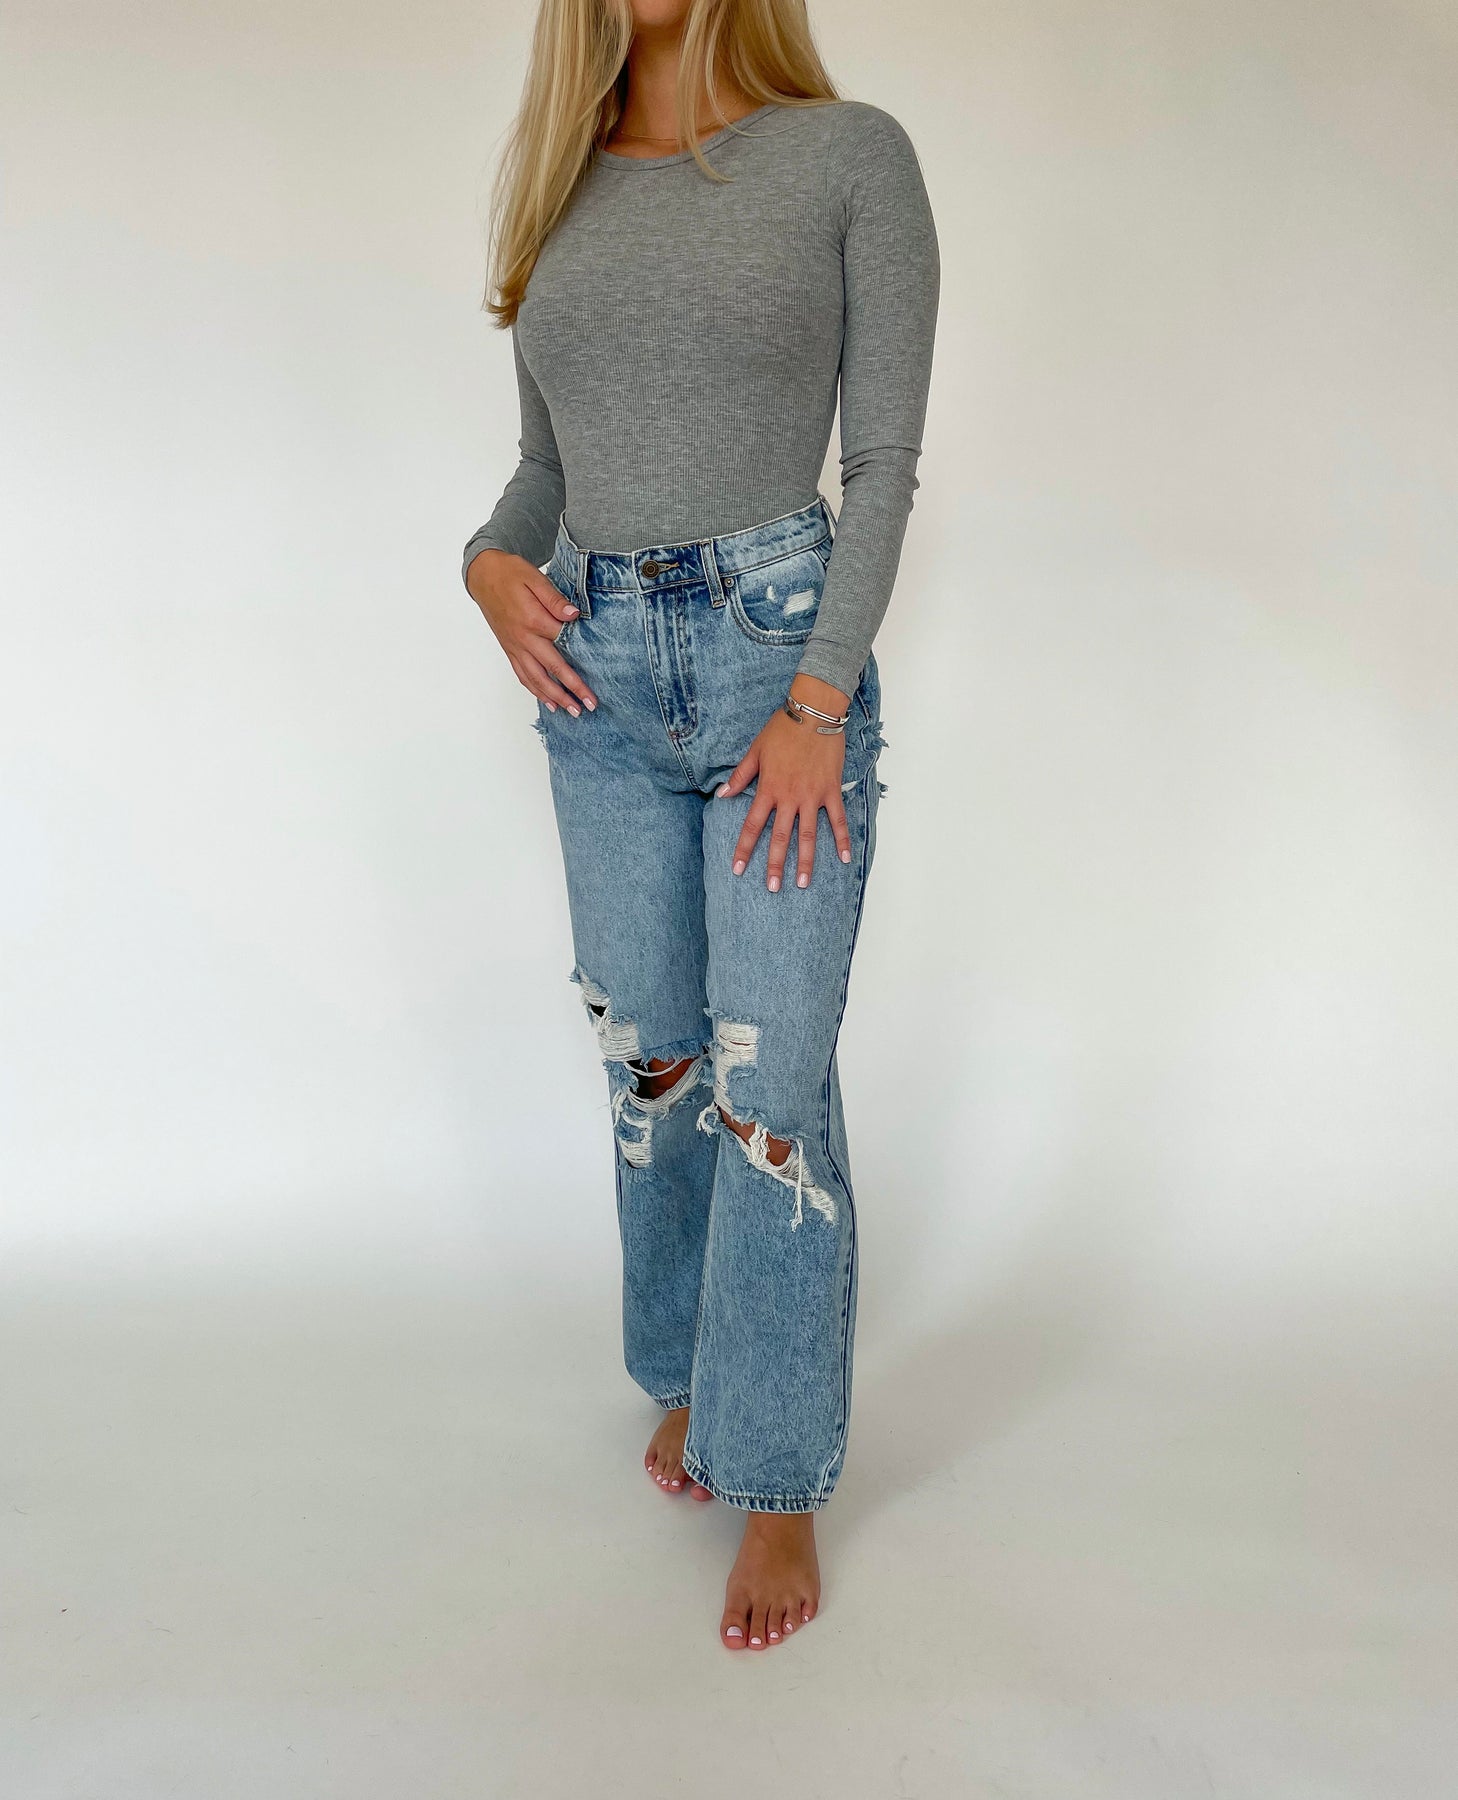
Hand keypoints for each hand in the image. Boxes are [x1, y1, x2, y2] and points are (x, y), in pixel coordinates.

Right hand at [465, 547, 597, 715]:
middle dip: (572, 689)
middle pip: (552, 668)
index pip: (563, 642)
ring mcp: (515, 646)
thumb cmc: (510, 573)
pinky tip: (548, 702)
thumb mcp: (534, 578)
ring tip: (572, 711)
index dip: (582, 657)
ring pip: (536, 678)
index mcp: (532, 619)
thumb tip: (573, 615)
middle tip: (590, 705)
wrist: (482, 575)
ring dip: (555, 697)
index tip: (599, 673)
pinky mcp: (509, 650)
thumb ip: (554, 598)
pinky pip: (522, 675)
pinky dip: (535, 691)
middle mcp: (523, 638)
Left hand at [715, 676, 854, 890]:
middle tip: (772, 888)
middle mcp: (789, 797)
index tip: (737, 869)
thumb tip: (721, 795)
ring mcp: (812, 796)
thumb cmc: (782, 729)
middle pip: (780, 837)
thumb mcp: (754, 751)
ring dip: (806, 861)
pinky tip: (844, 859)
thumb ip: (739, 776)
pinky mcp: (831, 791)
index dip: (744, 849)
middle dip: (775, 865)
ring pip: (808, 835)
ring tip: (803, 883)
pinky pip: (837, 820)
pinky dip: (841, 840)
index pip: (752, 825)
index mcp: (768, 789)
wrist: (814, 713)